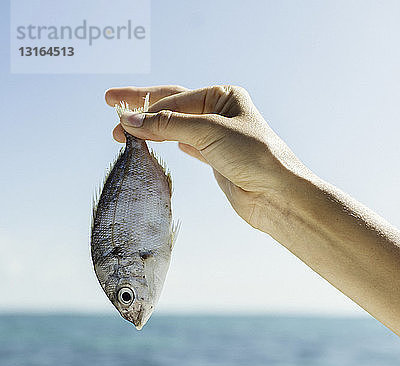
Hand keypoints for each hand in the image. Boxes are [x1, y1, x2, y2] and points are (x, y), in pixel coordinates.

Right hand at [105, 85, 294, 231]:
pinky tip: (153, 141)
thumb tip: (130, 120)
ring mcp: (216, 137)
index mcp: (223, 96)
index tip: (119, 117)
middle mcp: (220, 113)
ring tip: (124, 133)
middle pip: (172, 107)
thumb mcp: (208, 132)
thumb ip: (168, 125)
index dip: (146, 107)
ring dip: (151, 129)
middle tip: (111, 106)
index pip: (175, 99)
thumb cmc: (253, 156)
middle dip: (142, 109)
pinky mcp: (215, 159)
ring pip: (175, 128)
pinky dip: (167, 143)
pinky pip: (184, 145)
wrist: (275, 194)